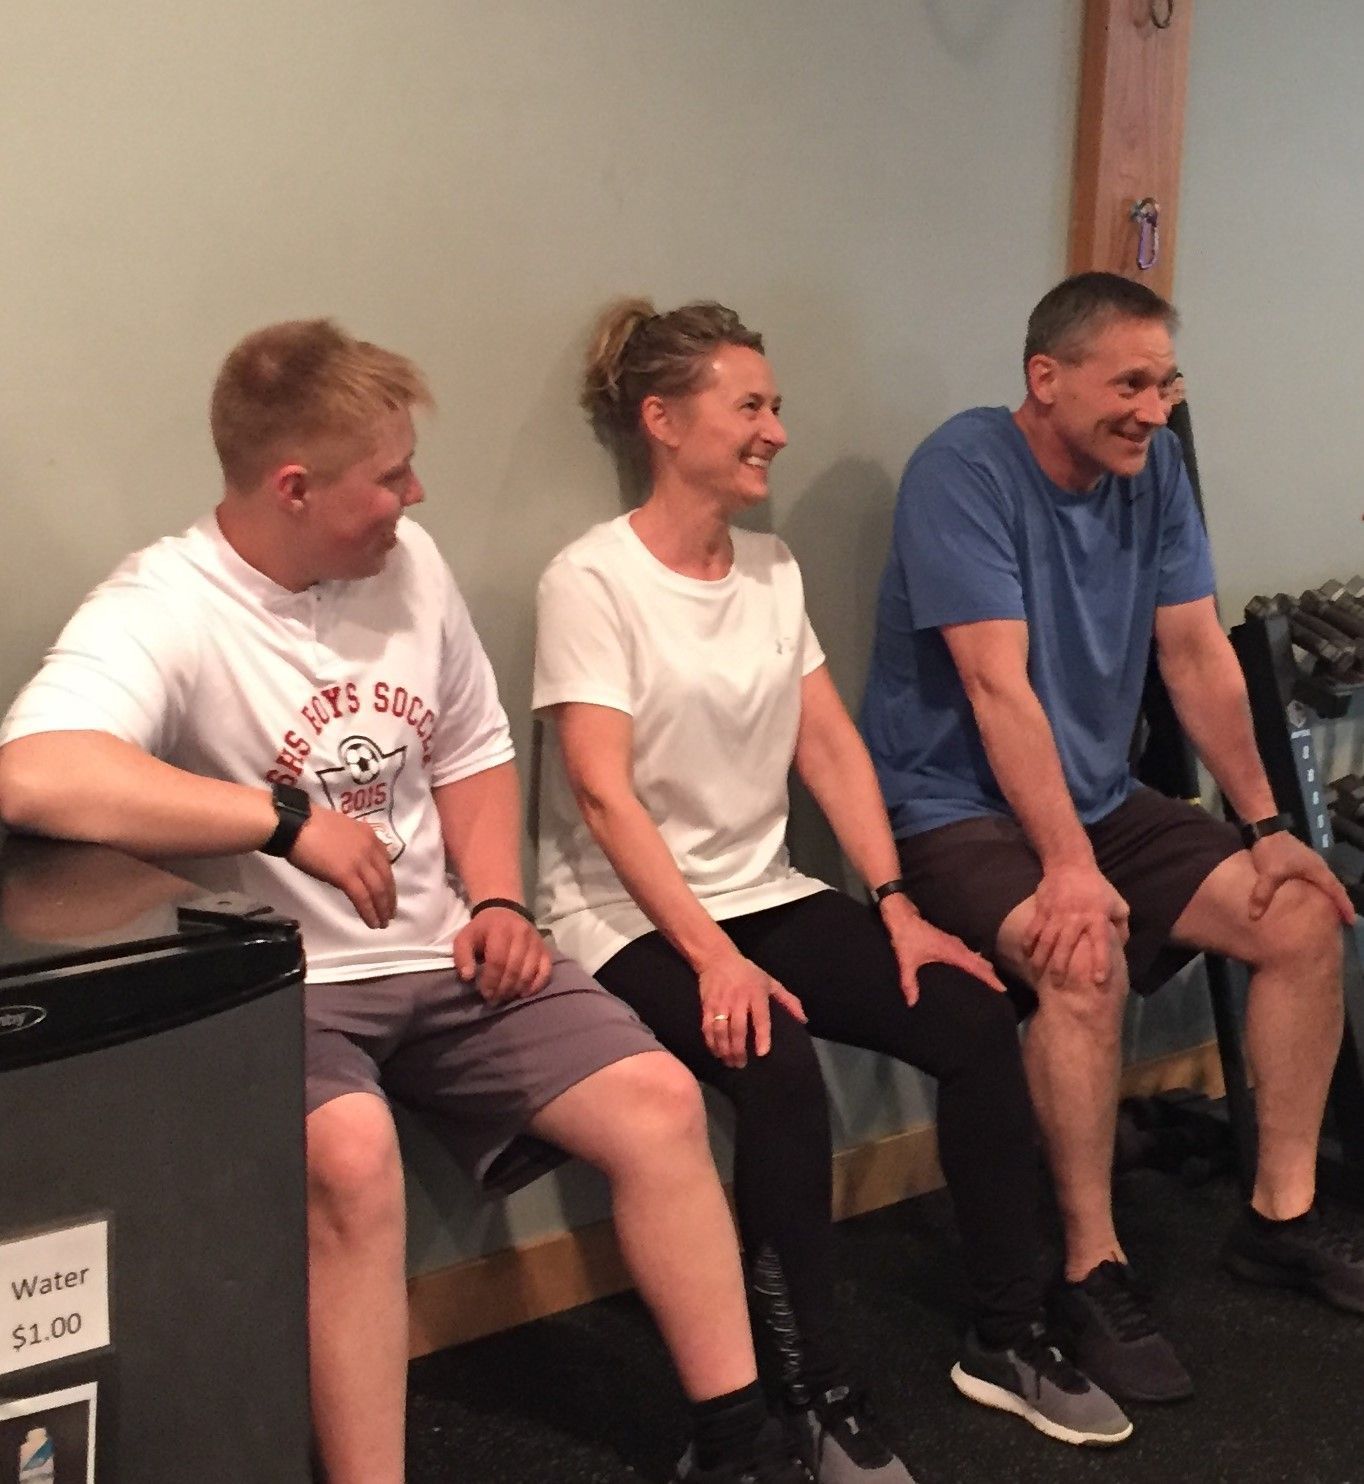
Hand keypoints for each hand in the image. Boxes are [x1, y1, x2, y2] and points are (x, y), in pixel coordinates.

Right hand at [288, 810, 396, 928]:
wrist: (296, 825)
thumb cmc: (311, 827)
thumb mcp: (344, 831)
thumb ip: (355, 846)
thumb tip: (355, 865)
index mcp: (370, 836)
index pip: (386, 864)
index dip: (389, 882)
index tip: (389, 894)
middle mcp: (370, 849)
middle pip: (386, 878)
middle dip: (389, 899)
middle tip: (390, 914)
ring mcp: (359, 862)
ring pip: (378, 890)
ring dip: (382, 909)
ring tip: (382, 923)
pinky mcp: (346, 875)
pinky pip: (362, 897)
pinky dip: (369, 912)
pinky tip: (371, 923)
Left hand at [453, 906, 551, 1002]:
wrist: (504, 911)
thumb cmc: (483, 930)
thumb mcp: (465, 938)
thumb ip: (462, 957)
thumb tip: (468, 977)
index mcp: (500, 930)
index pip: (497, 960)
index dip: (491, 980)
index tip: (485, 993)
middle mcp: (521, 934)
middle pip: (514, 968)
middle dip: (503, 988)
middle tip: (494, 999)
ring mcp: (536, 941)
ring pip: (530, 971)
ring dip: (517, 989)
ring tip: (506, 996)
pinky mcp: (545, 949)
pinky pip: (546, 970)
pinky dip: (536, 985)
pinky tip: (524, 993)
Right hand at [696, 950, 806, 1067]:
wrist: (717, 958)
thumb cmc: (747, 972)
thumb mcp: (770, 982)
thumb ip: (787, 1001)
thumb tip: (804, 1020)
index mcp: (756, 994)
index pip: (760, 1018)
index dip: (762, 1036)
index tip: (762, 1053)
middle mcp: (738, 999)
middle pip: (738, 1028)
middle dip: (739, 1050)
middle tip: (742, 1064)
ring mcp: (721, 1003)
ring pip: (721, 1030)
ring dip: (724, 1049)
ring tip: (729, 1062)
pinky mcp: (707, 1005)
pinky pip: (707, 1027)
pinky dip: (711, 1042)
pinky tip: (716, 1052)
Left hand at [879, 898, 1005, 1005]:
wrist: (902, 916)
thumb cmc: (905, 937)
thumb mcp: (906, 961)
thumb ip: (909, 982)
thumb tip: (911, 1003)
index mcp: (951, 951)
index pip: (976, 967)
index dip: (989, 978)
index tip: (1002, 988)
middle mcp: (956, 946)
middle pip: (979, 962)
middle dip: (990, 974)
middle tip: (1000, 988)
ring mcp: (953, 942)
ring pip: (974, 956)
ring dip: (983, 966)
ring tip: (990, 978)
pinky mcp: (948, 940)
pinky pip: (967, 952)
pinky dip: (974, 960)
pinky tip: (972, 964)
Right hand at [1023, 861, 1129, 983]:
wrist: (1070, 863)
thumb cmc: (1097, 887)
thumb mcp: (1117, 903)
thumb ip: (1121, 926)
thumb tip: (1121, 948)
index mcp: (1097, 918)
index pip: (1100, 943)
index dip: (1100, 962)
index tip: (1098, 981)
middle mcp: (1076, 918)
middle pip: (1066, 946)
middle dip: (1061, 967)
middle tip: (1058, 985)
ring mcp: (1056, 914)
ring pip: (1046, 940)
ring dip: (1041, 959)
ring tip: (1037, 974)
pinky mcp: (1042, 910)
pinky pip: (1032, 929)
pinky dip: (1027, 943)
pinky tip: (1025, 955)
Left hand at [1248, 833, 1355, 924]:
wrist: (1265, 829)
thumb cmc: (1273, 851)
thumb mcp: (1268, 873)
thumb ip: (1263, 894)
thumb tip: (1254, 917)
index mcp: (1317, 870)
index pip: (1336, 890)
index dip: (1344, 906)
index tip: (1351, 921)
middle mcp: (1319, 867)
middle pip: (1334, 887)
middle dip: (1339, 903)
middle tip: (1342, 921)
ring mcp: (1311, 863)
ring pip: (1325, 883)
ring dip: (1330, 896)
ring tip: (1330, 913)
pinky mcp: (1301, 862)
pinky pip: (1315, 880)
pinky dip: (1318, 890)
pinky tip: (1312, 898)